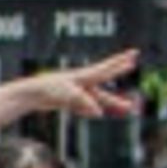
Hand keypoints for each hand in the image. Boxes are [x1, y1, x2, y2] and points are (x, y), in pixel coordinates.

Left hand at [25, 51, 139, 118]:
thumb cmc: (50, 90)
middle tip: (133, 70)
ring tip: (127, 108)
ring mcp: (76, 92)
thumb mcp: (69, 95)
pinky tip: (96, 114)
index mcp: (84, 76)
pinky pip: (83, 107)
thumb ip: (85, 102)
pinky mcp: (69, 101)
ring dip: (112, 104)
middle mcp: (83, 83)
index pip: (107, 68)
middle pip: (105, 84)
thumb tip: (99, 113)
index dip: (121, 61)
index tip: (135, 53)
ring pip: (98, 99)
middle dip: (119, 80)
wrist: (32, 94)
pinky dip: (88, 110)